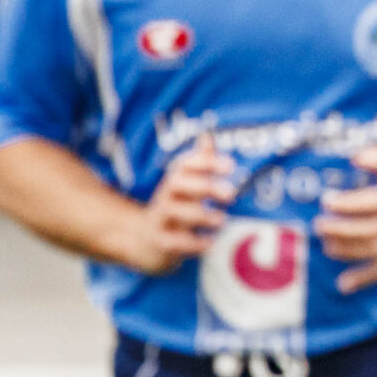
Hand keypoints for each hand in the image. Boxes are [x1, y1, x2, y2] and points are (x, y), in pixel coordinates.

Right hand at [125, 135, 233, 274]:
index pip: (185, 164)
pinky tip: (211, 243)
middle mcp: (165, 197)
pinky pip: (172, 242)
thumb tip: (207, 133)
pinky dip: (192, 243)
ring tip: (222, 220)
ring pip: (174, 213)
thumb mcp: (186, 186)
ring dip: (200, 215)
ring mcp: (160, 220)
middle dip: (204, 186)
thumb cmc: (176, 208)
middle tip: (232, 193)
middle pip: (177, 184)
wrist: (145, 242)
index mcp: (175, 181)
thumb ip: (200, 162)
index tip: (231, 165)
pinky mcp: (160, 243)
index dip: (205, 162)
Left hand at [314, 147, 376, 294]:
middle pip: (367, 230)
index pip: (369, 203)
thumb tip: (354, 158)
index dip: (345, 203)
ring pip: (372, 251)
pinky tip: (343, 284)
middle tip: (319, 225)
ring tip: (327, 245)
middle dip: (339, 229)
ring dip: (346, 250)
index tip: (326, 201)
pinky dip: (364, 279)